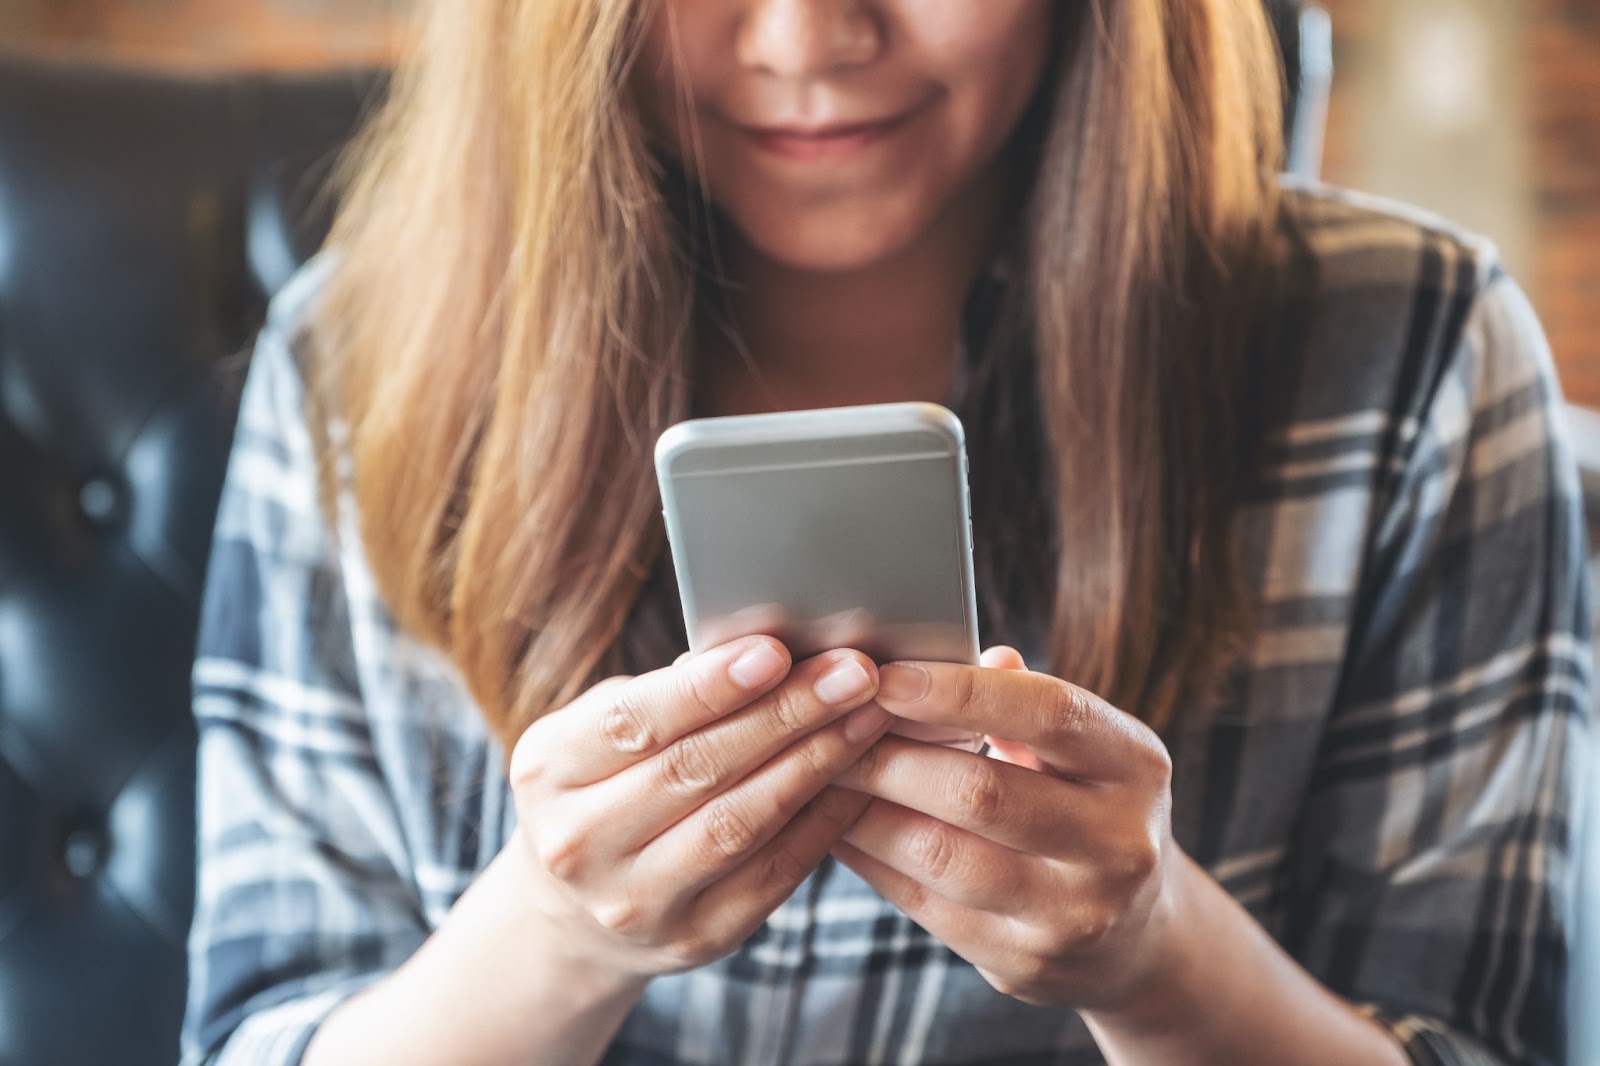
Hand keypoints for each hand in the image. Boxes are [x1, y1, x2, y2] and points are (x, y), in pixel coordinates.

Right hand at [507, 636, 894, 980]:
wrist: (575, 915)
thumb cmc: (604, 788)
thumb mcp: (601, 733)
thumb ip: (667, 693)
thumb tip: (759, 645)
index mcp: (548, 770)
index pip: (634, 721)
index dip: (708, 687)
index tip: (775, 650)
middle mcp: (580, 843)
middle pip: (695, 769)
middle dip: (785, 713)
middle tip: (853, 672)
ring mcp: (634, 901)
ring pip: (738, 824)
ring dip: (813, 763)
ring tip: (866, 716)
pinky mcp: (694, 938)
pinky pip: (772, 874)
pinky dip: (821, 821)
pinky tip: (858, 778)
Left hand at [829, 646, 1178, 1011]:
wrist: (1135, 937)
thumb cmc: (1085, 807)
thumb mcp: (1083, 749)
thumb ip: (1019, 700)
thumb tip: (948, 649)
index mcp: (1135, 765)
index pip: (1048, 714)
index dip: (961, 692)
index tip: (886, 674)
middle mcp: (1117, 843)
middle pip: (981, 792)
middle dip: (889, 755)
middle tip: (827, 725)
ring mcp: (1072, 913)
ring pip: (939, 855)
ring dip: (864, 809)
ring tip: (821, 771)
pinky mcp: (1021, 961)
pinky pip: (921, 903)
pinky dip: (867, 858)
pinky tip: (834, 825)